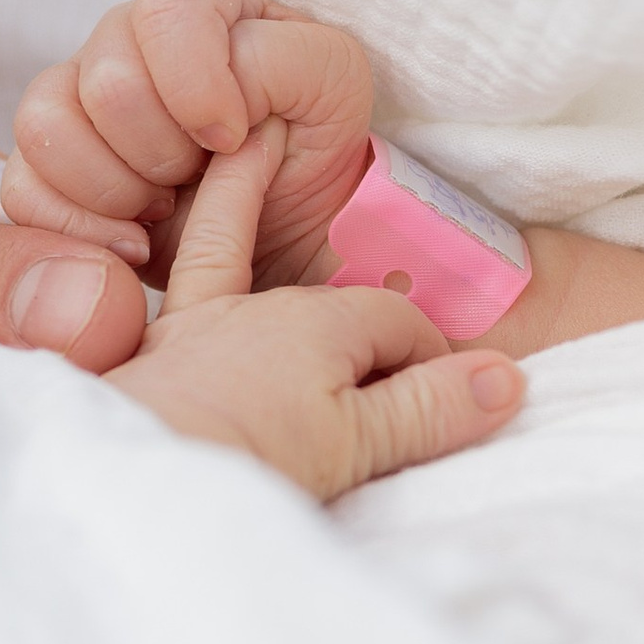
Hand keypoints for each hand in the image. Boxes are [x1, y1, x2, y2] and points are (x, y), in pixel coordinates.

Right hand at [5, 0, 373, 284]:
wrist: (288, 227)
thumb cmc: (309, 144)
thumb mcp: (333, 84)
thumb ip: (281, 61)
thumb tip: (209, 102)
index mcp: (195, 4)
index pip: (167, 10)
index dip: (197, 85)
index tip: (232, 138)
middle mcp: (124, 39)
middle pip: (107, 81)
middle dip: (164, 150)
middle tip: (201, 176)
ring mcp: (76, 100)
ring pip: (46, 126)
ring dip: (118, 187)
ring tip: (167, 207)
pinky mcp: (46, 167)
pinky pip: (20, 186)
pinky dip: (79, 226)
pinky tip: (134, 241)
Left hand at [108, 131, 522, 496]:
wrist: (135, 480)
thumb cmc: (248, 463)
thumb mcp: (356, 447)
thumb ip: (431, 408)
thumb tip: (508, 377)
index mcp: (320, 325)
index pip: (400, 323)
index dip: (432, 358)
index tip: (447, 398)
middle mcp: (258, 308)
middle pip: (333, 303)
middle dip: (371, 323)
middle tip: (397, 370)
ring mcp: (196, 326)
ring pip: (237, 252)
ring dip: (253, 213)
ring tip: (263, 163)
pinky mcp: (146, 352)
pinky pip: (172, 268)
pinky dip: (184, 228)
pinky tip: (180, 244)